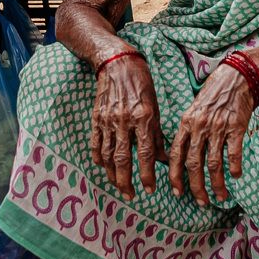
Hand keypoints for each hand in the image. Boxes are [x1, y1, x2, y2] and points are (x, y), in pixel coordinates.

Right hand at [90, 56, 166, 200]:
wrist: (116, 62)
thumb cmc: (141, 82)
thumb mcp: (156, 105)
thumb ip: (157, 133)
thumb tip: (163, 159)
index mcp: (143, 117)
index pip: (145, 153)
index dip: (147, 174)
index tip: (150, 189)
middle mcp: (124, 120)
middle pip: (123, 159)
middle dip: (126, 181)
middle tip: (131, 196)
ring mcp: (108, 120)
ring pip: (108, 155)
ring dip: (112, 175)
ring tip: (118, 186)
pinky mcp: (96, 117)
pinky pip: (96, 143)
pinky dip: (98, 158)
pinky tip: (103, 167)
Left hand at [169, 66, 252, 205]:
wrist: (236, 76)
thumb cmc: (214, 94)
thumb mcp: (194, 109)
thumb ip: (188, 131)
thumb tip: (180, 155)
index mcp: (186, 123)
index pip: (176, 155)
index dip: (175, 176)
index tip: (177, 192)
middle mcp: (199, 127)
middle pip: (194, 164)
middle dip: (196, 187)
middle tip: (201, 202)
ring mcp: (218, 127)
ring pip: (213, 164)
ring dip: (216, 184)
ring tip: (220, 196)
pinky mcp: (236, 127)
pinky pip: (233, 153)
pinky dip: (234, 168)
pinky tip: (236, 177)